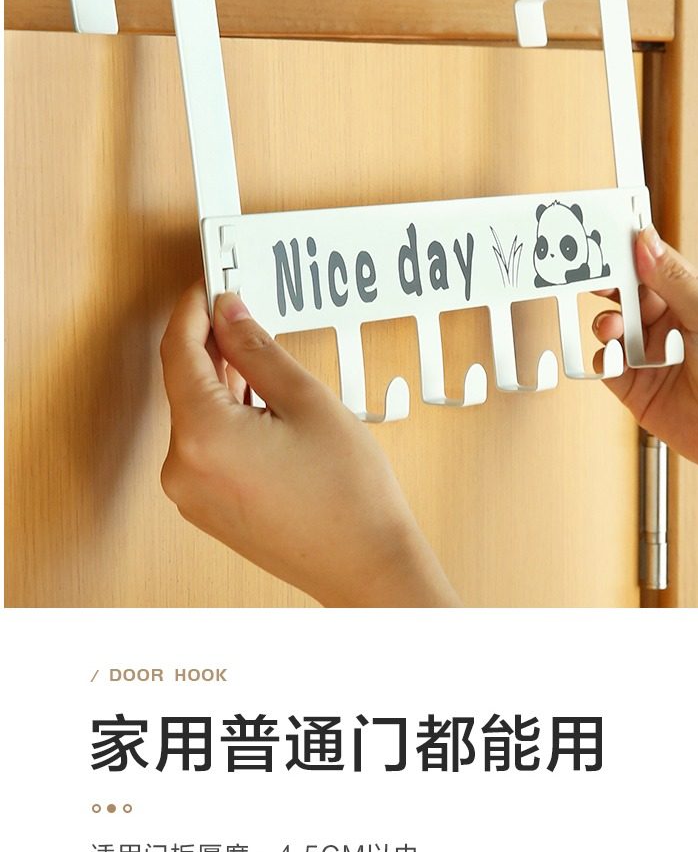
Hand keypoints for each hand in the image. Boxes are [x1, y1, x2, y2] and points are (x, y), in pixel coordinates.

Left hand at [159, 282, 460, 606]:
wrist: (364, 564)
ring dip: (221, 382)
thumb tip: (228, 313)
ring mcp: (190, 494)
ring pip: (196, 415)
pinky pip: (204, 446)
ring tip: (259, 357)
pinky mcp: (205, 508)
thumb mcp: (306, 400)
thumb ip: (258, 349)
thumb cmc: (348, 493)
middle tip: (241, 312)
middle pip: (185, 384)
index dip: (192, 311)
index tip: (209, 287)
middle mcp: (183, 468)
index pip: (178, 352)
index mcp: (203, 436)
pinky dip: (225, 417)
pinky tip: (258, 402)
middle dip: (211, 345)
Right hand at [593, 227, 697, 502]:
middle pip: (626, 293)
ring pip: (612, 326)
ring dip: (606, 323)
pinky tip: (616, 358)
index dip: (629, 251)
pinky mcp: (635, 386)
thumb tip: (645, 242)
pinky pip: (607, 365)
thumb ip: (673, 279)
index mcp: (693, 298)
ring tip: (614, 329)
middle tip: (592, 279)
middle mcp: (670, 324)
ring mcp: (651, 354)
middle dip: (607, 285)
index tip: (605, 239)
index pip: (654, 264)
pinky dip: (604, 358)